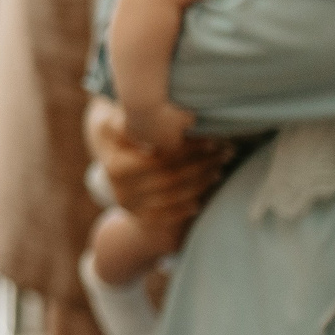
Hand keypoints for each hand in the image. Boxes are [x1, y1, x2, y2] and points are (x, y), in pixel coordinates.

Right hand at [85, 96, 225, 225]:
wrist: (110, 160)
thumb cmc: (121, 132)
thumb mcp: (118, 120)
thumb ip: (137, 118)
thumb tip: (181, 119)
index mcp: (116, 164)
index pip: (161, 159)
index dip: (190, 150)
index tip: (212, 141)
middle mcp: (120, 188)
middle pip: (170, 178)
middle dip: (201, 165)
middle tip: (225, 153)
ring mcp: (130, 205)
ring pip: (172, 196)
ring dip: (200, 183)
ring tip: (218, 169)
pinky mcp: (138, 216)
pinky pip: (167, 216)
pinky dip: (185, 207)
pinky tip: (202, 196)